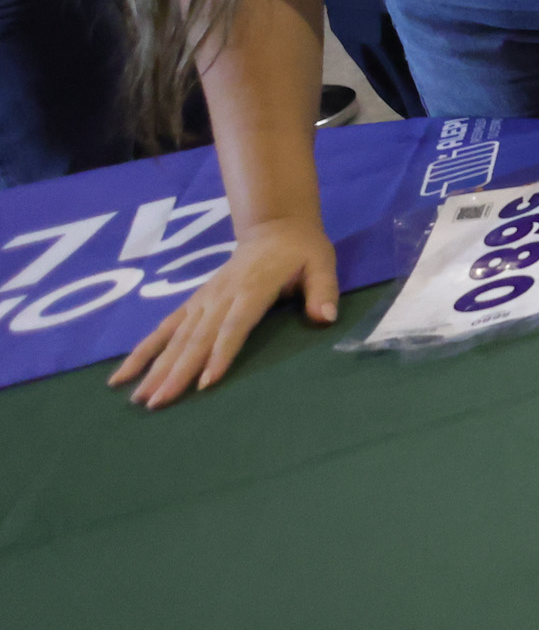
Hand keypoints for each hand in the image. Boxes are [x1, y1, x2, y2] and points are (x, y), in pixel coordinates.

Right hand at [107, 217, 336, 407]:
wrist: (274, 227)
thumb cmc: (301, 250)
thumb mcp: (321, 263)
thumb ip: (323, 290)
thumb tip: (325, 317)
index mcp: (252, 288)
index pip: (234, 326)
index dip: (220, 354)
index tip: (206, 382)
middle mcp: (220, 296)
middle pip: (197, 338)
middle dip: (176, 372)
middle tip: (158, 402)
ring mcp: (203, 300)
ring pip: (175, 337)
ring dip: (154, 367)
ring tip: (137, 396)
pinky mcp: (193, 303)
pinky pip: (164, 328)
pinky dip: (143, 351)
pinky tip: (122, 375)